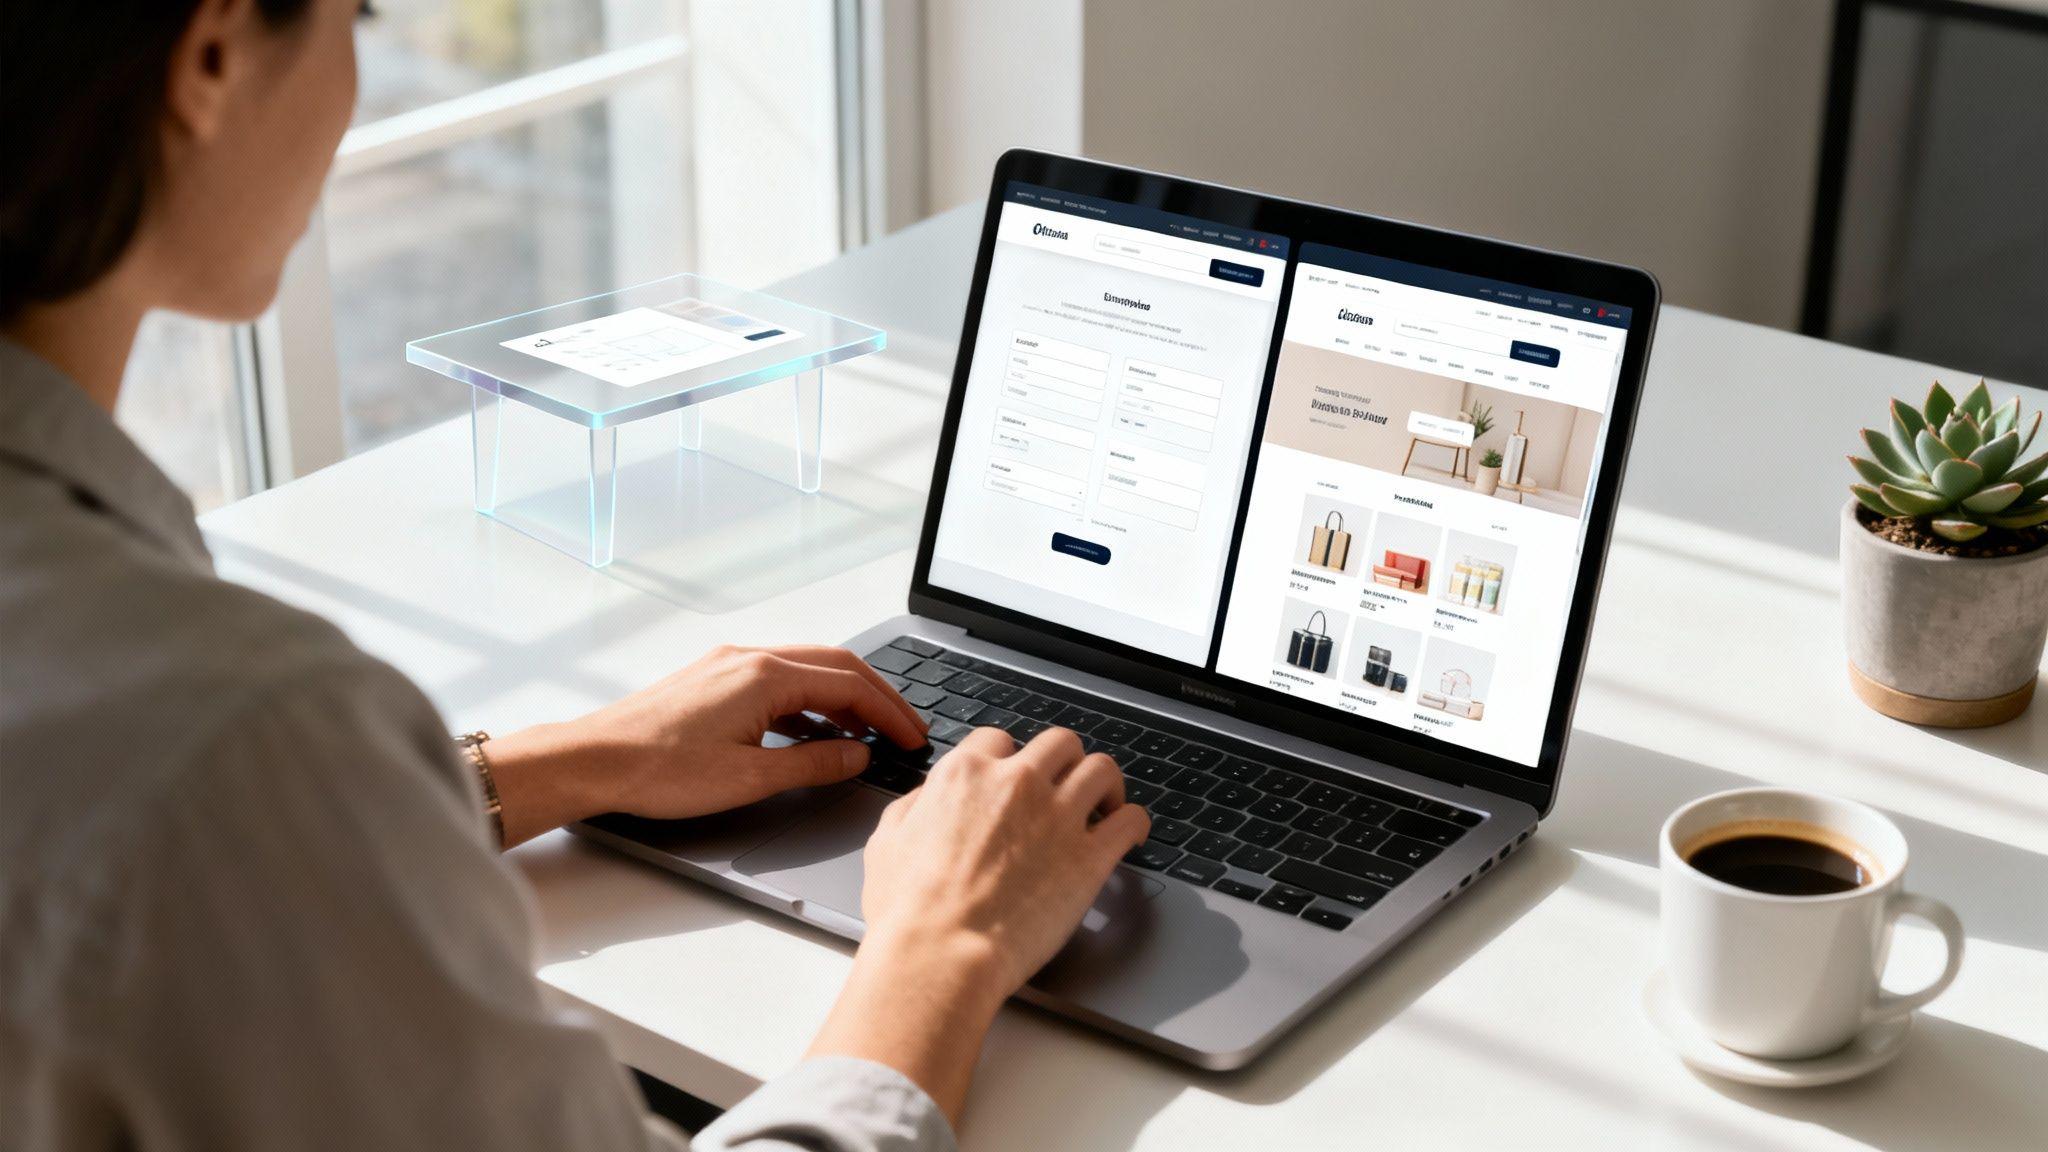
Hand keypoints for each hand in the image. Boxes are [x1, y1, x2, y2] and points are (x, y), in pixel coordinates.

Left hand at [485, 645, 926, 845]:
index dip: (890, 713)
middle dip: (876, 698)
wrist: (594, 761)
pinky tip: (810, 733)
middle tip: (903, 729)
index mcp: (765, 676)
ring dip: (842, 698)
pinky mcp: (711, 679)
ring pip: (805, 670)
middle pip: (834, 666)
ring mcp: (728, 664)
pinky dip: (807, 702)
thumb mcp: (751, 778)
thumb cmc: (659, 770)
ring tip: (865, 736)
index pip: (850, 685)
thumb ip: (814, 764)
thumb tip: (857, 755)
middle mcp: (749, 658)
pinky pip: (776, 681)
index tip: (912, 737)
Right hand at [806, 727, 1149, 1120]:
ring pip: (1101, 770)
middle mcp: (1017, 784)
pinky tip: (1130, 832)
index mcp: (966, 775)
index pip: (1000, 740)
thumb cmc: (908, 912)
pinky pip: (1131, 820)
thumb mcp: (888, 842)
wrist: (939, 955)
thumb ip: (916, 807)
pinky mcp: (1089, 857)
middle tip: (1067, 783)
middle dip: (1064, 761)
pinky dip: (1134, 822)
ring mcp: (1058, 817)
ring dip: (1105, 783)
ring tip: (1106, 801)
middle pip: (1060, 743)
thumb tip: (930, 797)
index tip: (1017, 776)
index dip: (1010, 759)